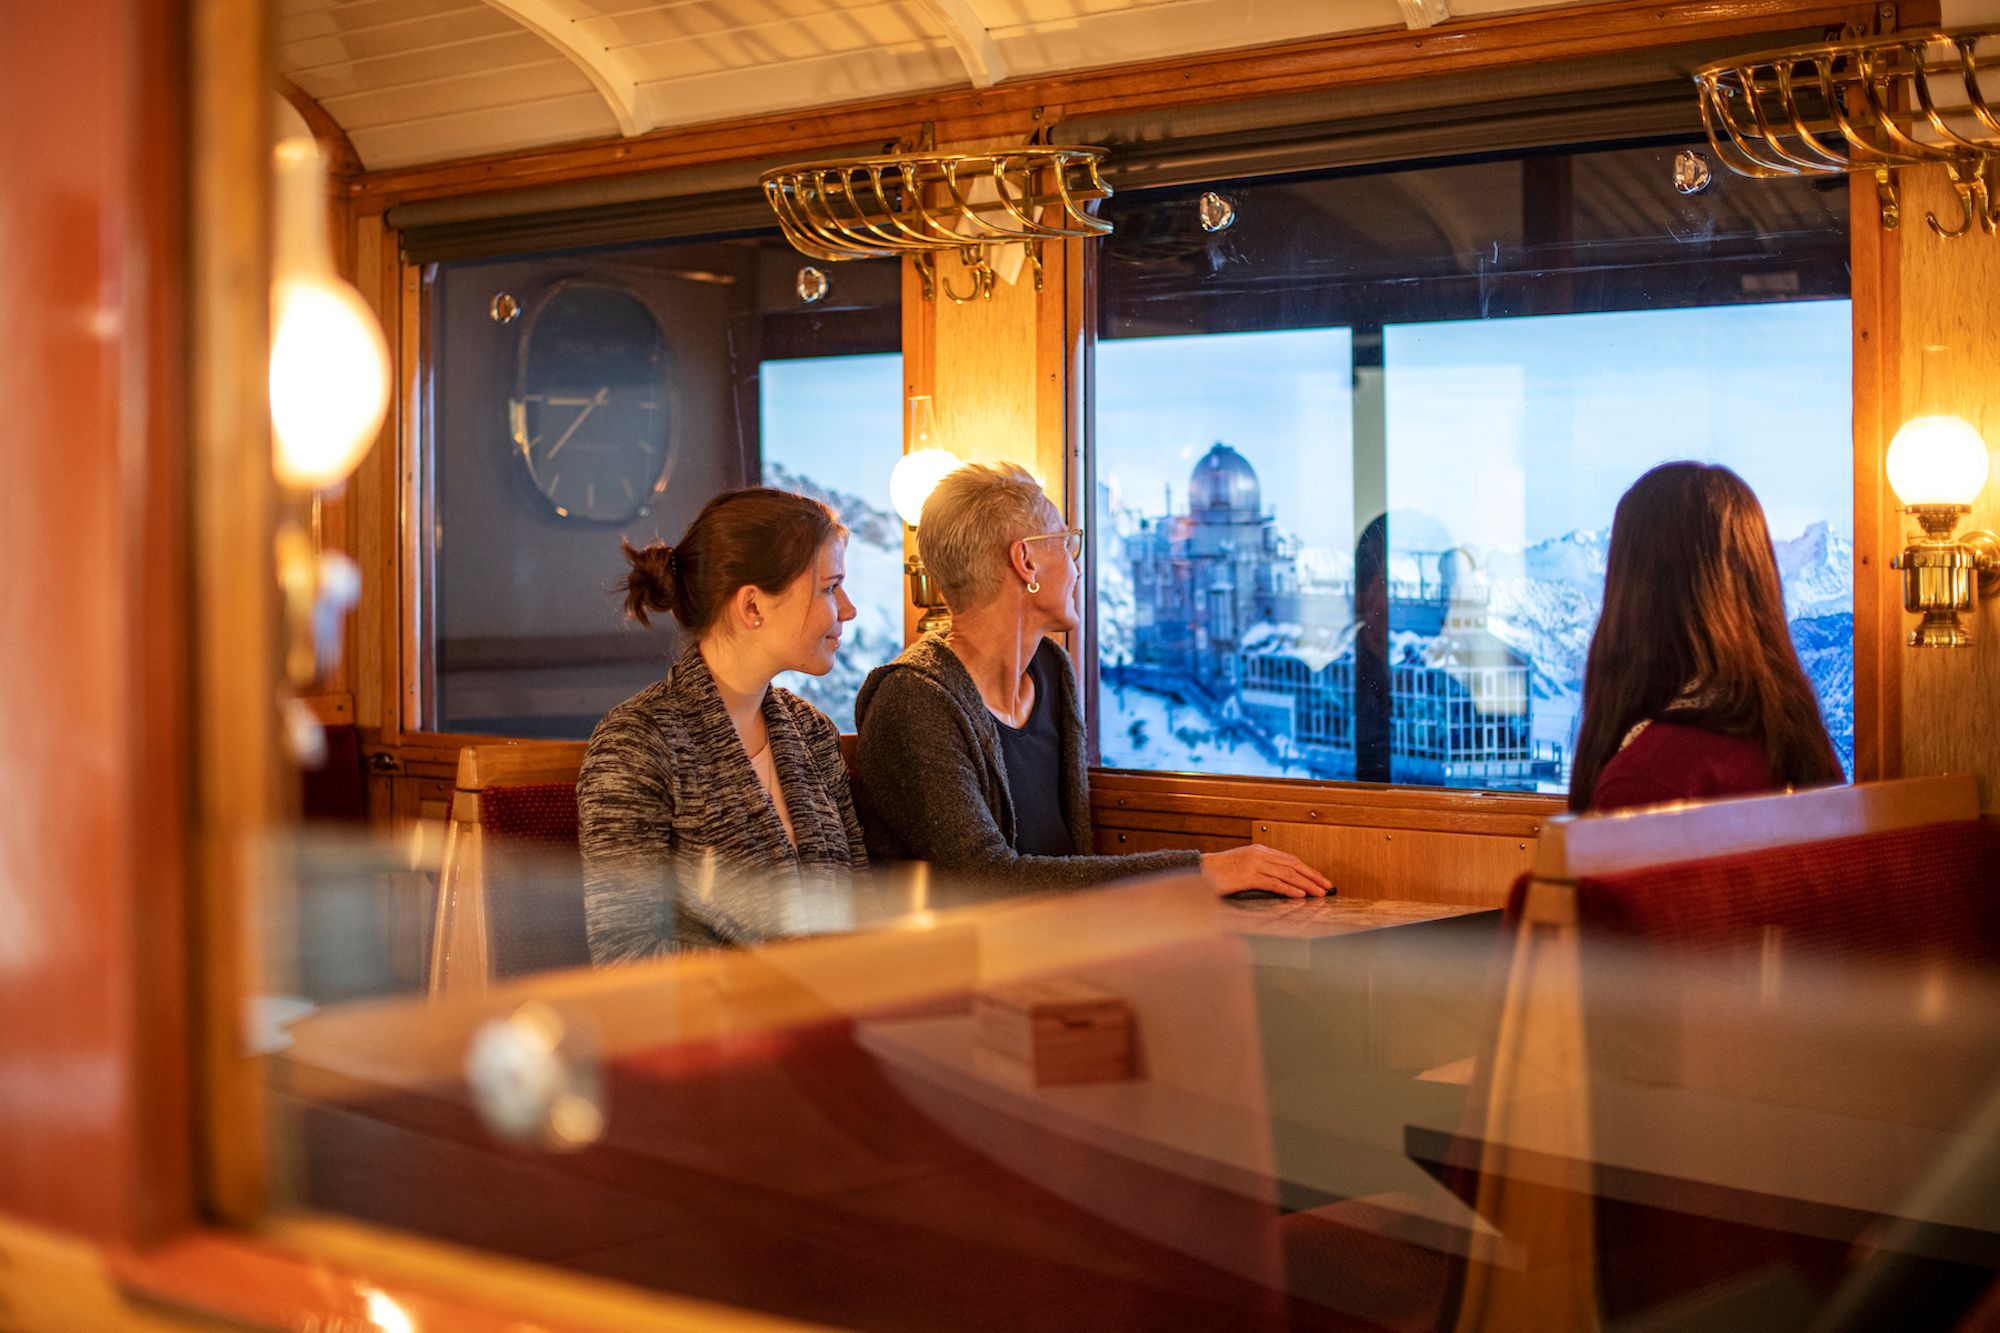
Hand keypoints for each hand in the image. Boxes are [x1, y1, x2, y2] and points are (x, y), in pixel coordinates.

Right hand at [1199, 844, 1332, 897]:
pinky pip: (1273, 883)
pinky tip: (1299, 895)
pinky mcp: (1247, 875)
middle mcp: (1259, 854)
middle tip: (1327, 887)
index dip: (1309, 870)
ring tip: (1319, 893)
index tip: (1321, 880)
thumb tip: (1283, 881)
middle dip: (1313, 877)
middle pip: (1293, 865)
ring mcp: (1253, 864)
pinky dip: (1289, 889)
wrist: (1199, 871)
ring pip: (1287, 874)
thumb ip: (1262, 870)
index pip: (1291, 860)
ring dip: (1306, 884)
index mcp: (1260, 850)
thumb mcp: (1243, 866)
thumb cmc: (1219, 873)